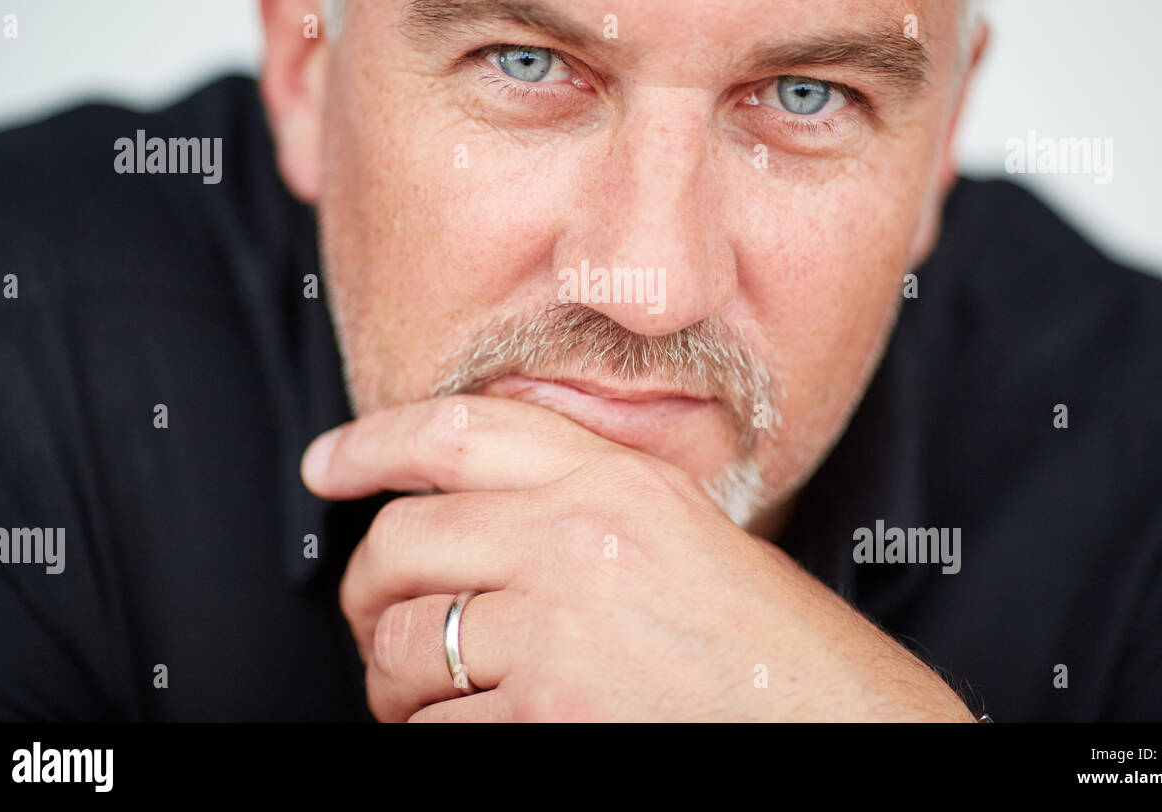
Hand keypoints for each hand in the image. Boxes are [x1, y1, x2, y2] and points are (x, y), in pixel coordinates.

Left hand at [301, 395, 974, 721]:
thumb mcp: (680, 532)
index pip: (459, 429)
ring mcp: (562, 626)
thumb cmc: (767, 644)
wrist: (833, 725)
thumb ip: (581, 503)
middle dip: (365, 590)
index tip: (327, 464)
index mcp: (617, 479)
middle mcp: (581, 537)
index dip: (372, 441)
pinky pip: (439, 721)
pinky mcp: (551, 712)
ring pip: (407, 642)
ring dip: (392, 678)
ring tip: (420, 694)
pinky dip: (435, 733)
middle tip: (374, 619)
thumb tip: (464, 516)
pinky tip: (476, 728)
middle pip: (404, 541)